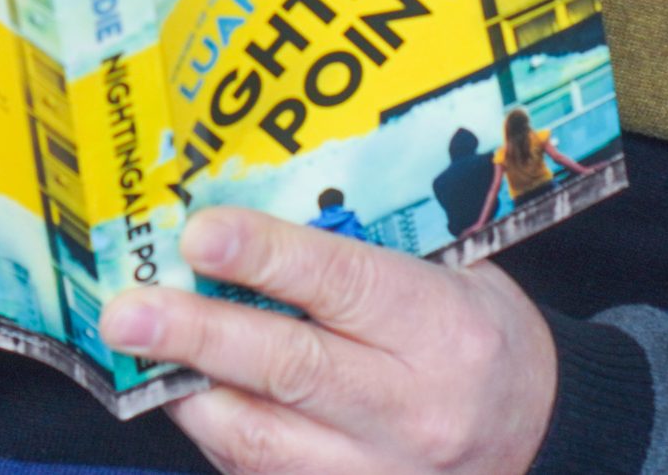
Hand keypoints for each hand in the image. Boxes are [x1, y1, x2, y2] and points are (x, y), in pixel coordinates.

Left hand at [102, 209, 555, 474]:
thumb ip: (370, 252)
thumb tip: (260, 217)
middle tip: (129, 311)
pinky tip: (187, 394)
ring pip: (260, 438)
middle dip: (197, 335)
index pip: (343, 286)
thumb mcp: (456, 273)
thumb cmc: (482, 336)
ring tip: (137, 349)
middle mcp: (410, 409)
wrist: (538, 434)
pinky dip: (217, 432)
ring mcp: (377, 472)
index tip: (200, 234)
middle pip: (287, 368)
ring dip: (188, 390)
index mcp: (443, 330)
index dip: (266, 257)